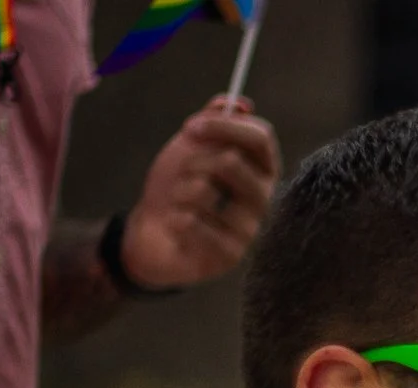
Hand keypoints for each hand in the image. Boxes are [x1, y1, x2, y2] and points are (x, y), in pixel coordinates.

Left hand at [118, 99, 280, 290]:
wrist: (153, 231)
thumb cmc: (176, 187)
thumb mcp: (190, 147)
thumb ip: (214, 122)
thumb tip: (241, 103)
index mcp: (261, 169)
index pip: (261, 137)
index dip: (224, 126)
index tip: (189, 127)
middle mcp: (263, 198)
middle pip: (231, 160)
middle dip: (192, 161)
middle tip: (180, 171)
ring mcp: (249, 228)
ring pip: (204, 191)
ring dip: (178, 193)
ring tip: (178, 204)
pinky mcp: (230, 254)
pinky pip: (193, 223)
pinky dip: (175, 220)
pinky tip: (177, 227)